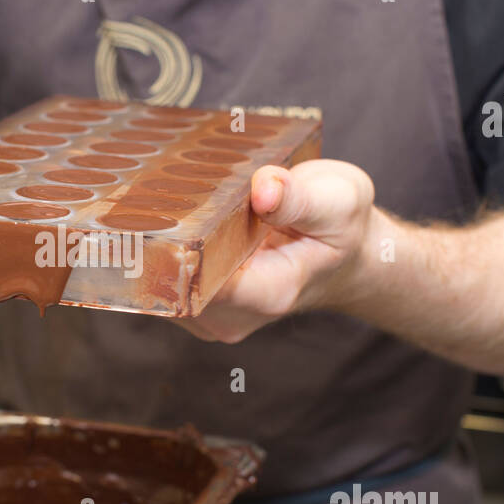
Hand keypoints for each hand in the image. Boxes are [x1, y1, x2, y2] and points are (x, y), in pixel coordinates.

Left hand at [176, 159, 375, 342]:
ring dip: (159, 241)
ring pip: (161, 281)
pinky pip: (165, 280)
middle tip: (159, 188)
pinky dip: (166, 249)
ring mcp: (213, 316)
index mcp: (268, 293)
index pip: (200, 280)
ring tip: (170, 198)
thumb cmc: (342, 228)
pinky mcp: (198, 308)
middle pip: (171, 280)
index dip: (176, 244)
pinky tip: (178, 219)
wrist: (345, 258)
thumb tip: (264, 188)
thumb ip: (300, 197)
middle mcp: (233, 315)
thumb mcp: (339, 200)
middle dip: (162, 236)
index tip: (164, 205)